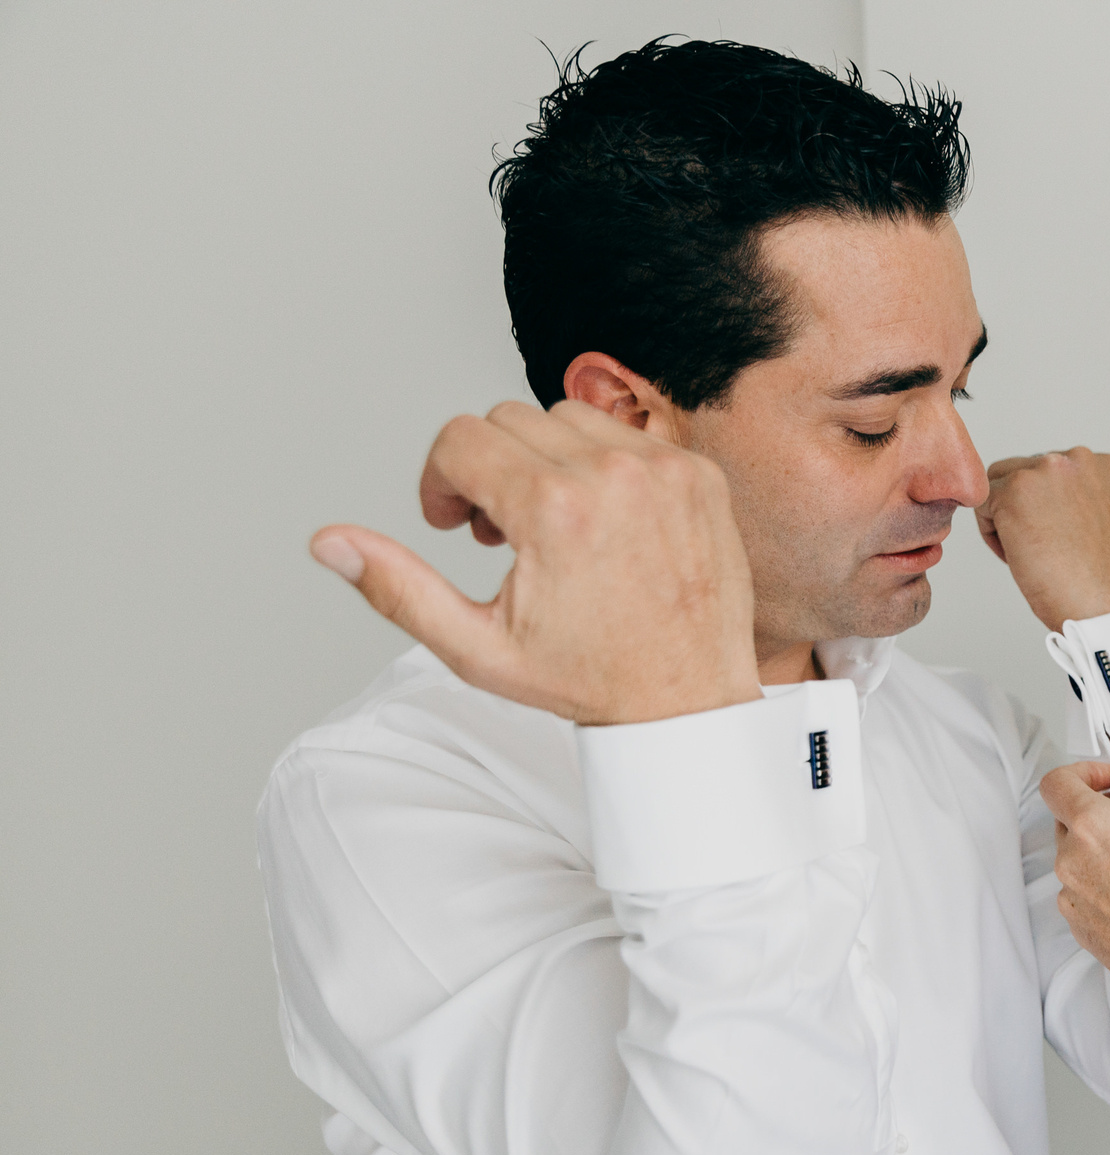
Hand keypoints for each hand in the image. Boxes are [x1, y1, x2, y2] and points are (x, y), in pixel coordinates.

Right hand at [308, 400, 761, 725]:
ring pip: (567, 418)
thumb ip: (397, 589)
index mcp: (554, 510)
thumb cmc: (589, 680)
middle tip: (500, 533)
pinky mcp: (698, 473)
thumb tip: (329, 544)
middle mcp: (612, 475)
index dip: (440, 480)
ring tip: (550, 526)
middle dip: (488, 468)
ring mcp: (664, 468)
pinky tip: (602, 523)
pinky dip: (603, 466)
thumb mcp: (478, 648)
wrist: (688, 700)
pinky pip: (626, 435)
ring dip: (544, 459)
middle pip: (507, 420)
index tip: (452, 522)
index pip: (460, 439)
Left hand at [974, 447, 1109, 630]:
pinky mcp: (1015, 492)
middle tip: (1039, 549)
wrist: (1108, 610)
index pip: (1056, 472)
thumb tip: (1095, 532)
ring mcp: (1046, 471)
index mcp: (1106, 467)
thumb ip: (1105, 515)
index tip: (1057, 539)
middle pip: (1027, 472)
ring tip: (1028, 555)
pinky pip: (983, 506)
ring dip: (1007, 518)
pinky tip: (1017, 559)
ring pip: (1001, 485)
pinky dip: (992, 534)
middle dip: (1026, 509)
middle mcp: (1078, 459)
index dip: (1050, 509)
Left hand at [1042, 759, 1109, 993]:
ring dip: (1099, 850)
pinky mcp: (1078, 924)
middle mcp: (1071, 860)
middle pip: (1066, 819)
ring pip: (1075, 857)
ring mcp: (1070, 896)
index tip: (1109, 781)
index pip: (1057, 782)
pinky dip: (1100, 882)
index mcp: (1092, 827)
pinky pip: (1080, 890)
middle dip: (1097, 812)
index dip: (1082, 773)